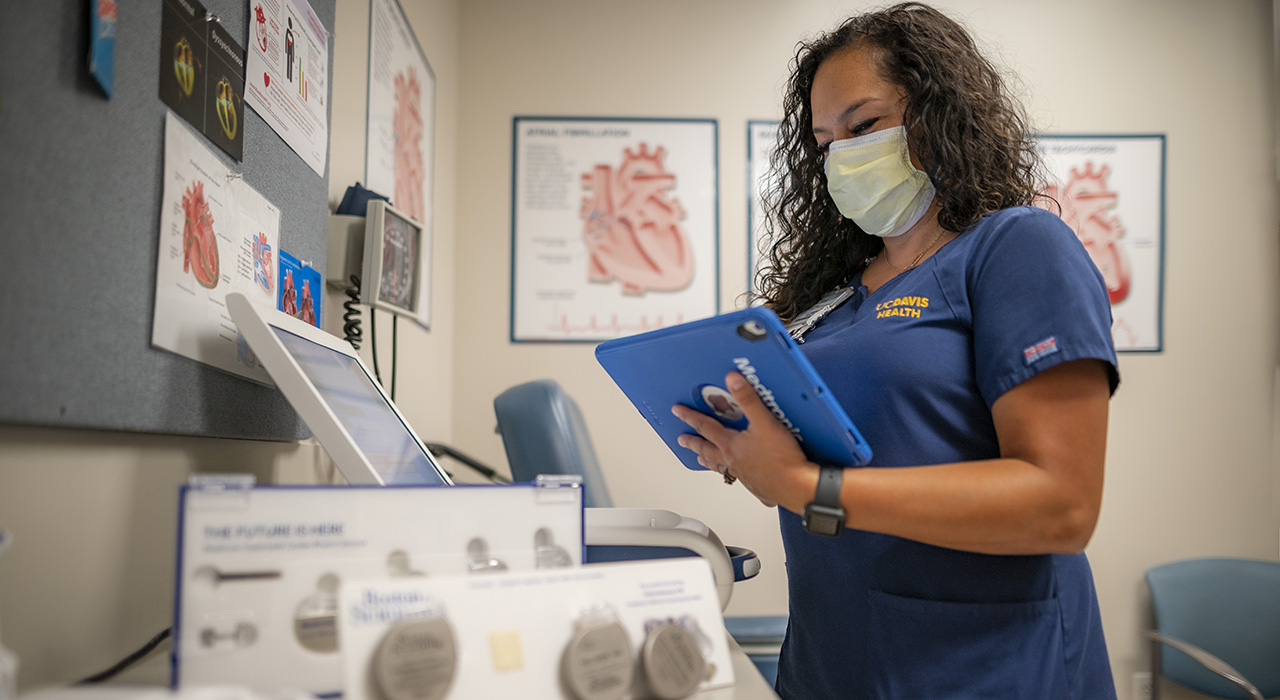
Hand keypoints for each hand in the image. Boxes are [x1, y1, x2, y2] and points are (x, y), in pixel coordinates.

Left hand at [671, 371, 813, 509]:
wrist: (797, 487)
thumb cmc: (782, 458)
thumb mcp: (765, 422)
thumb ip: (748, 400)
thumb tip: (732, 380)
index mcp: (731, 445)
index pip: (705, 428)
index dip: (690, 417)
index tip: (678, 412)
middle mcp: (733, 462)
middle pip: (707, 450)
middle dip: (693, 443)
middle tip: (682, 440)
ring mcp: (744, 476)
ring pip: (720, 467)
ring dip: (709, 461)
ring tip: (701, 460)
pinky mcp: (757, 486)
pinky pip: (738, 480)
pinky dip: (733, 477)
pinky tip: (738, 477)